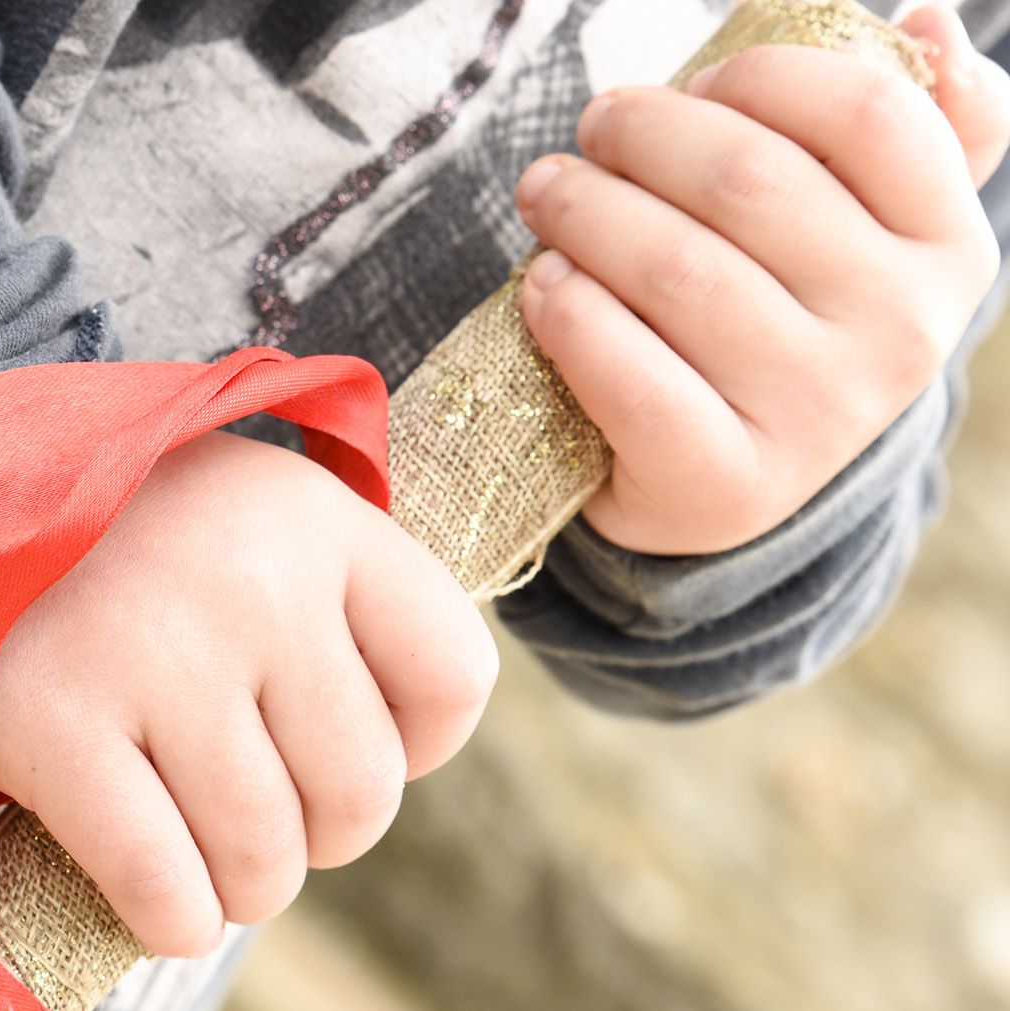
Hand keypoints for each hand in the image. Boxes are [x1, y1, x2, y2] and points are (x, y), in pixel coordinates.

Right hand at [0, 431, 494, 955]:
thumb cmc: (129, 533)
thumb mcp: (254, 515)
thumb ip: (343, 599)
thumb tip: (407, 746)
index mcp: (316, 520)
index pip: (454, 676)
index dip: (417, 742)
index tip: (348, 740)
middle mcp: (250, 582)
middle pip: (362, 793)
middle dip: (321, 833)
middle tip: (262, 806)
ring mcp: (152, 654)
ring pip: (265, 860)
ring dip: (245, 888)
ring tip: (209, 854)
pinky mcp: (51, 724)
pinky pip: (162, 888)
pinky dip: (173, 919)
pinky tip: (163, 900)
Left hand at [512, 4, 1008, 555]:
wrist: (726, 477)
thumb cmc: (782, 322)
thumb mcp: (866, 236)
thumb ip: (910, 133)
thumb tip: (931, 19)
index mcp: (947, 251)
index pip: (867, 115)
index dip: (761, 77)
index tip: (695, 82)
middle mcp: (898, 336)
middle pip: (749, 183)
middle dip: (644, 134)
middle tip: (591, 128)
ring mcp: (815, 418)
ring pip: (678, 271)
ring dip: (586, 212)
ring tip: (546, 193)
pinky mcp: (723, 484)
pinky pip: (632, 378)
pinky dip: (572, 315)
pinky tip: (544, 285)